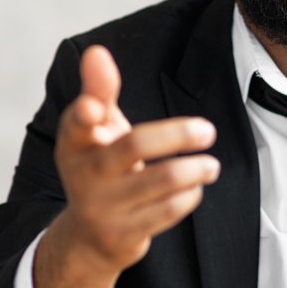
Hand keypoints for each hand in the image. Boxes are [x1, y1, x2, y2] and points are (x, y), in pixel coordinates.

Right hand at [36, 45, 218, 287]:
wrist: (89, 236)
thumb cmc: (101, 168)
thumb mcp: (96, 129)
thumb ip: (100, 89)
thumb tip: (96, 51)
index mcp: (75, 143)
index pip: (76, 123)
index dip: (85, 113)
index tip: (95, 108)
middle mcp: (83, 174)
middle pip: (134, 146)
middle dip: (178, 135)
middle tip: (208, 131)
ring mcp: (101, 207)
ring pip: (160, 181)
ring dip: (194, 169)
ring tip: (211, 165)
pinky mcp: (121, 235)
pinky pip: (167, 211)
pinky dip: (188, 196)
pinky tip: (194, 188)